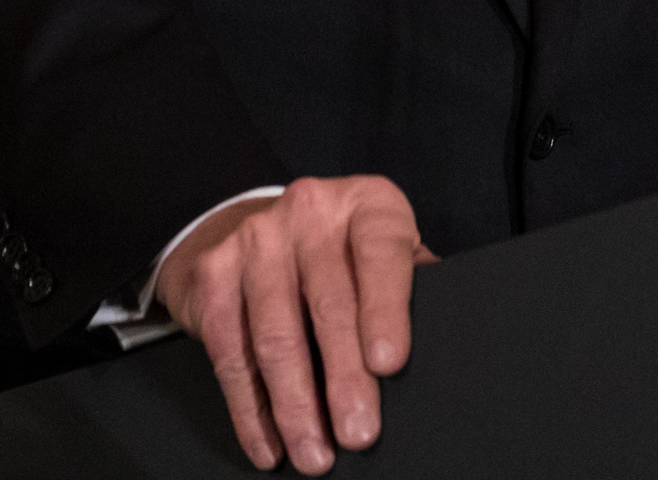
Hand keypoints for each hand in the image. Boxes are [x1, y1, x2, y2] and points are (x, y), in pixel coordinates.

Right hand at [157, 175, 432, 473]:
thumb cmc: (343, 257)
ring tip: (314, 451)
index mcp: (366, 205)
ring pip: (274, 334)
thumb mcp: (387, 255)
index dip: (385, 309)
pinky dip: (249, 407)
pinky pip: (228, 351)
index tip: (389, 363)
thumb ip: (413, 289)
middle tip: (357, 432)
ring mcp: (255, 238)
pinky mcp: (213, 272)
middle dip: (343, 378)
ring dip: (295, 404)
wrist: (259, 230)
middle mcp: (309, 211)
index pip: (380, 253)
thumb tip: (444, 348)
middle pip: (328, 303)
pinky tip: (269, 441)